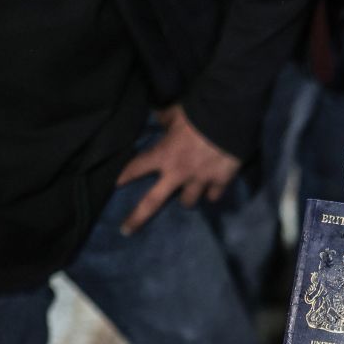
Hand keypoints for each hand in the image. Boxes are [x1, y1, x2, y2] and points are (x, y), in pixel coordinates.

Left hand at [116, 105, 240, 234]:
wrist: (229, 117)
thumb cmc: (198, 113)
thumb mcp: (176, 111)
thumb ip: (166, 118)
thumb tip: (158, 117)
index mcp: (163, 155)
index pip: (135, 168)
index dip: (123, 176)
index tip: (114, 184)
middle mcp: (177, 174)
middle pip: (152, 202)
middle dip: (137, 218)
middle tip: (126, 231)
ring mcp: (199, 181)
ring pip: (188, 202)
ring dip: (186, 198)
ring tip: (189, 194)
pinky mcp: (220, 181)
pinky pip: (213, 196)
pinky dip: (212, 193)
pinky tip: (213, 190)